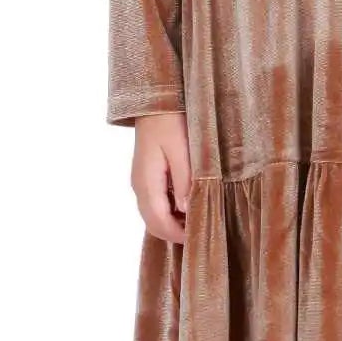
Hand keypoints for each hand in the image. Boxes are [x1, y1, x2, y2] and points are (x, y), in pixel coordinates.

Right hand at [132, 110, 191, 242]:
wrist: (156, 103)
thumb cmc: (170, 122)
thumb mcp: (183, 150)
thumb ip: (185, 181)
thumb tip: (186, 211)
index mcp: (147, 182)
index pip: (159, 222)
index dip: (179, 235)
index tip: (201, 237)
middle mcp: (139, 186)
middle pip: (153, 224)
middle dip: (175, 233)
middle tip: (202, 232)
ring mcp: (140, 182)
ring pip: (153, 216)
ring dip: (172, 224)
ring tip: (197, 220)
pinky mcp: (146, 177)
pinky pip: (155, 204)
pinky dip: (169, 213)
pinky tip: (188, 206)